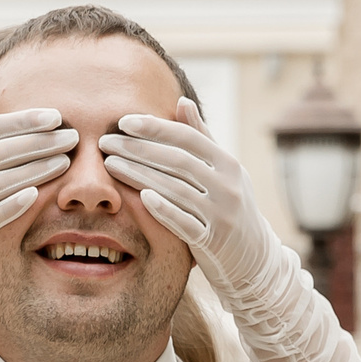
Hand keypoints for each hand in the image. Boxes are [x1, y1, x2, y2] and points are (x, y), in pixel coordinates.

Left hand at [98, 99, 272, 297]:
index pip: (187, 137)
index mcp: (229, 164)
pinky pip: (184, 222)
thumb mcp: (225, 172)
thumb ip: (203, 138)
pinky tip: (140, 196)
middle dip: (137, 149)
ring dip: (139, 175)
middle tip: (106, 143)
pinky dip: (163, 208)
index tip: (123, 122)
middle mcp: (228, 186)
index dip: (155, 127)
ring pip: (175, 189)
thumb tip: (182, 101)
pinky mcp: (212, 241)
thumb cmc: (231, 209)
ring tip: (110, 166)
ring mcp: (221, 214)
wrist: (254, 260)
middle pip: (177, 161)